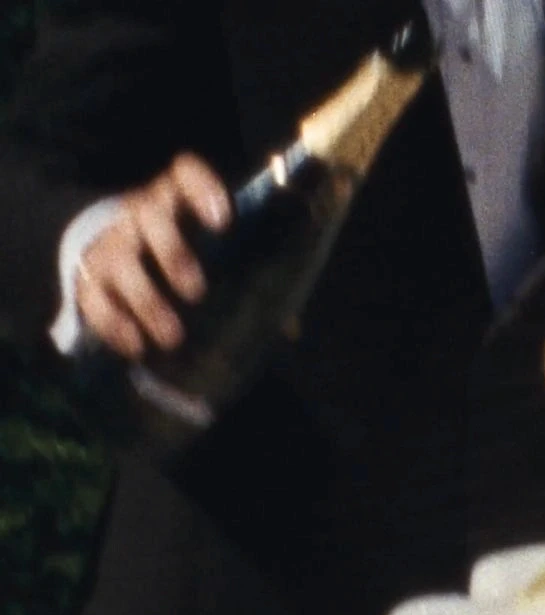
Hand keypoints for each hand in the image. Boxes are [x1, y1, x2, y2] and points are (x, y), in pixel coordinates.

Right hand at [77, 152, 229, 358]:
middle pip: (149, 217)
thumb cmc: (179, 247)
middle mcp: (138, 214)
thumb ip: (245, 272)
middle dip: (173, 253)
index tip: (223, 218)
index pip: (183, 174)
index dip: (201, 187)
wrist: (108, 247)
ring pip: (122, 264)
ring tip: (173, 337)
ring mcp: (110, 246)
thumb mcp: (206, 247)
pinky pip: (94, 299)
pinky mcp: (87, 279)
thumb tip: (291, 327)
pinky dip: (114, 324)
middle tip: (196, 292)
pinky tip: (136, 346)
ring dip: (147, 302)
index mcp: (174, 198)